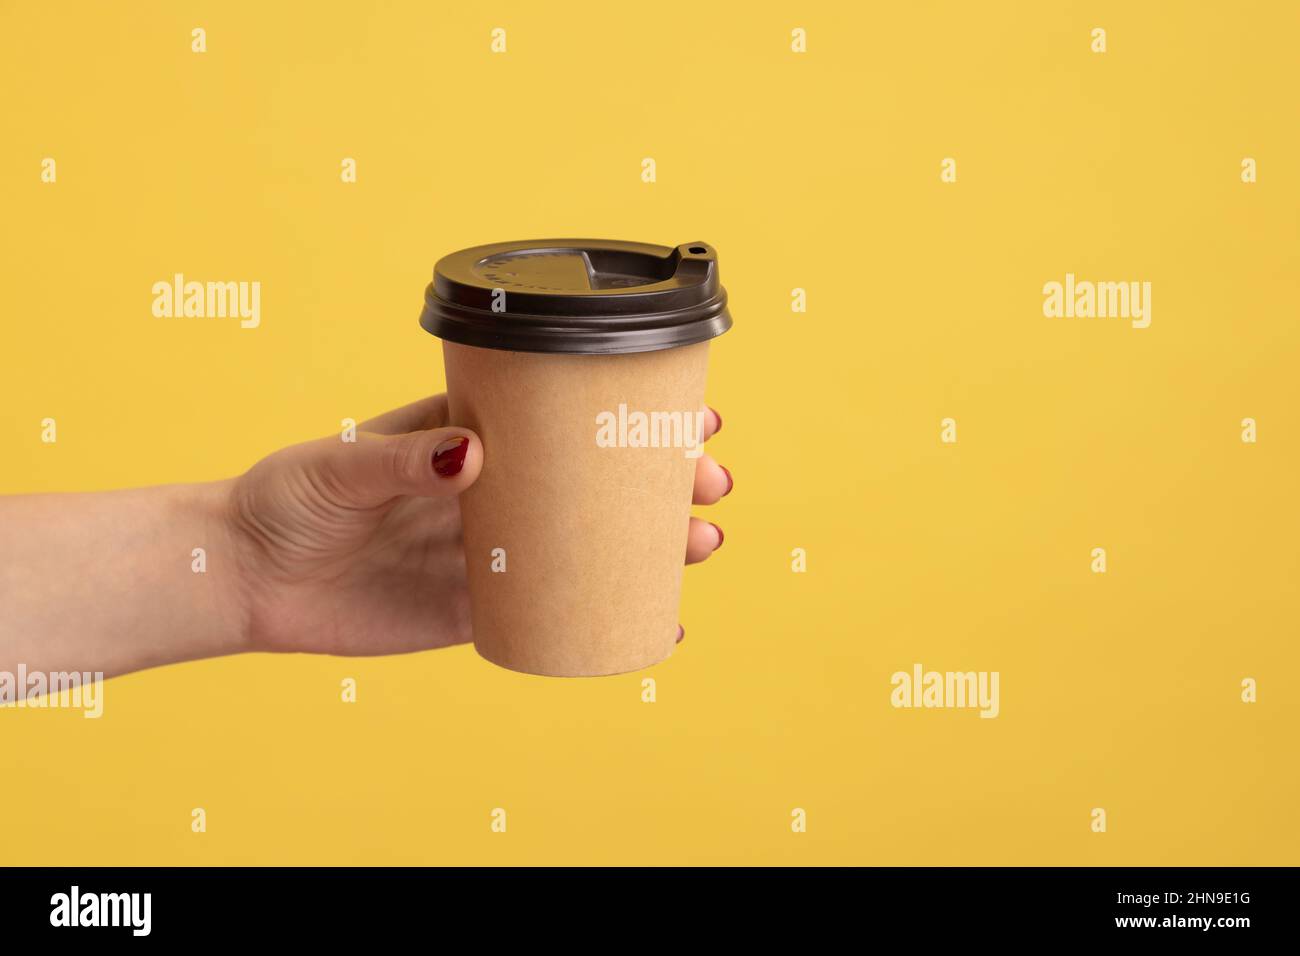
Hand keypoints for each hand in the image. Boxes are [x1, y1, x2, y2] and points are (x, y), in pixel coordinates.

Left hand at [224, 395, 729, 656]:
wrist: (245, 580)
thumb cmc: (286, 499)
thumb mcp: (339, 466)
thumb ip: (402, 460)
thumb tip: (475, 458)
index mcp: (469, 437)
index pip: (562, 419)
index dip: (627, 415)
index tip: (686, 413)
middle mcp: (493, 492)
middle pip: (593, 483)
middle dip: (660, 480)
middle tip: (706, 483)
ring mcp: (489, 552)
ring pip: (587, 545)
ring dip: (649, 543)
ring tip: (699, 542)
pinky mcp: (474, 611)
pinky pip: (552, 612)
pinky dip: (604, 614)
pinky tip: (655, 620)